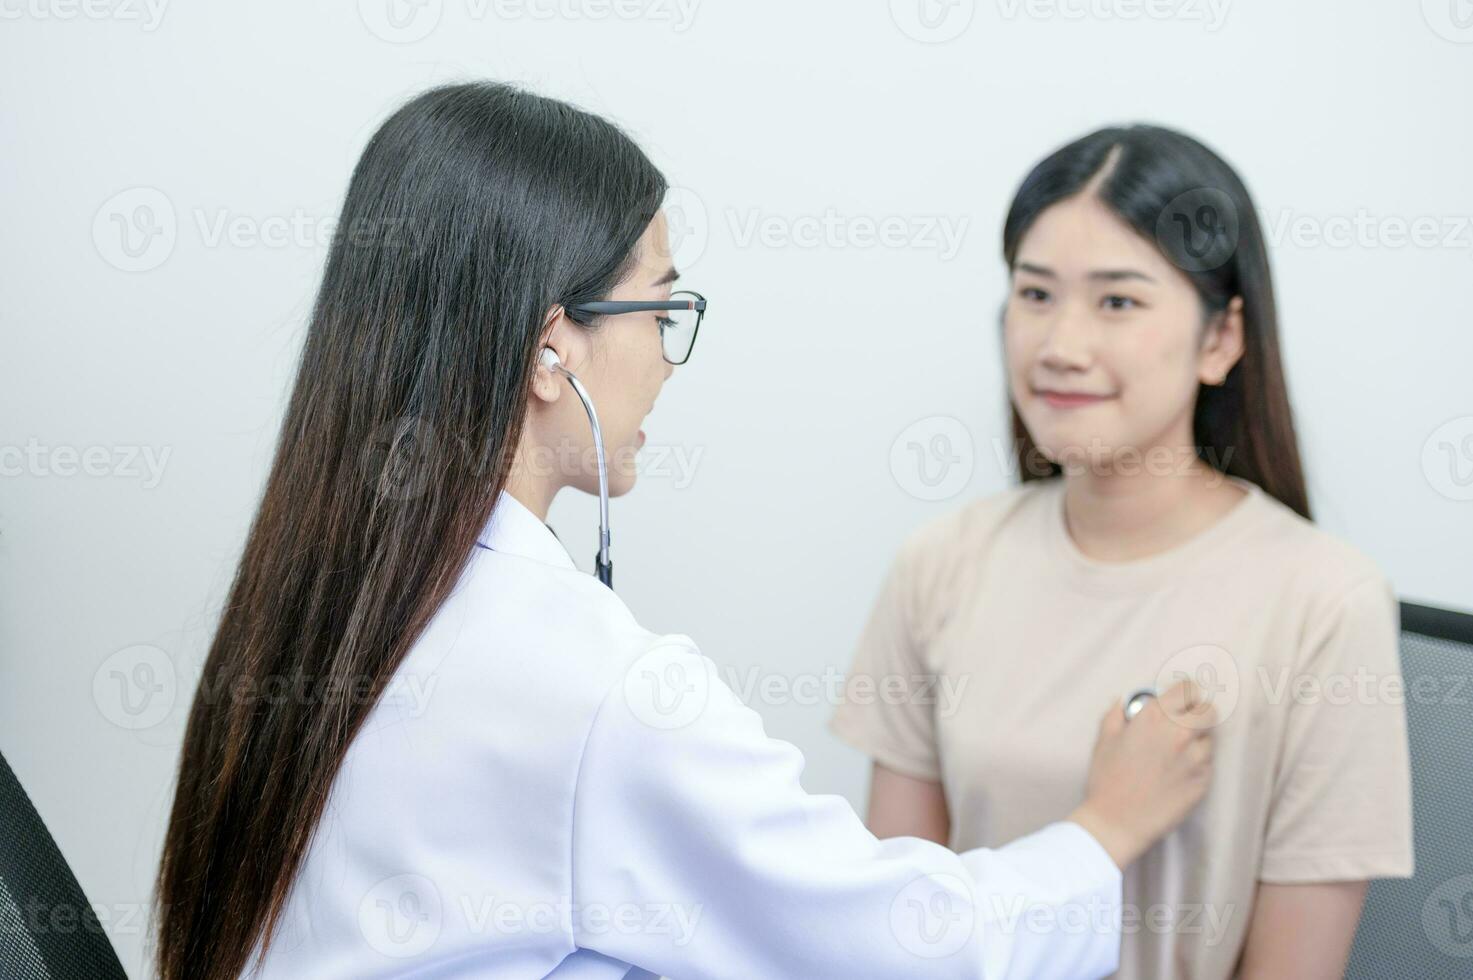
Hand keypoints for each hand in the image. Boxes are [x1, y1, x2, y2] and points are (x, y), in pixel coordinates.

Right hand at [1068, 678, 1215, 868]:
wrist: (1116, 823)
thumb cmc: (1106, 780)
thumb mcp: (1103, 739)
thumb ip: (1116, 714)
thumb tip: (1122, 701)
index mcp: (1153, 718)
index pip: (1187, 689)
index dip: (1182, 693)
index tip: (1177, 699)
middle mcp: (1179, 734)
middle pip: (1208, 710)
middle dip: (1197, 712)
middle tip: (1184, 722)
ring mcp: (1195, 759)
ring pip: (1211, 738)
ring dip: (1198, 739)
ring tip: (1179, 751)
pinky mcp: (1203, 782)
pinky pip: (1208, 763)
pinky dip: (1198, 763)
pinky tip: (1179, 772)